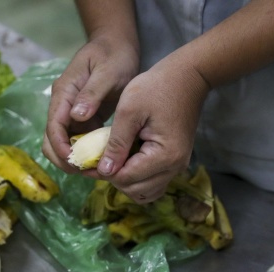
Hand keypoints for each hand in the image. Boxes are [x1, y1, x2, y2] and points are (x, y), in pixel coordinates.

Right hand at [42, 34, 138, 173]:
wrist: (117, 45)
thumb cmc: (113, 55)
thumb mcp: (107, 72)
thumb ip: (91, 93)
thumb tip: (76, 116)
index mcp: (64, 93)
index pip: (54, 126)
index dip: (61, 147)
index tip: (75, 162)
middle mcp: (63, 105)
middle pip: (52, 139)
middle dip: (64, 159)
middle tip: (85, 172)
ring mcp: (71, 113)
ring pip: (63, 143)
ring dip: (74, 159)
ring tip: (94, 170)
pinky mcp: (83, 119)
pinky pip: (79, 141)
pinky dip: (86, 154)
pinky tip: (101, 161)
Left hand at [99, 49, 210, 201]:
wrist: (187, 77)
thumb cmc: (156, 87)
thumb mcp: (129, 110)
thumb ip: (116, 142)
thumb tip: (104, 171)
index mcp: (164, 155)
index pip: (126, 178)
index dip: (103, 172)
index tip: (86, 161)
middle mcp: (174, 167)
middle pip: (135, 190)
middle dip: (113, 178)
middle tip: (96, 161)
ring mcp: (177, 167)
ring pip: (144, 192)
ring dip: (125, 182)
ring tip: (111, 161)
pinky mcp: (175, 162)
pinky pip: (153, 183)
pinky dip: (137, 179)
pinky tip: (126, 161)